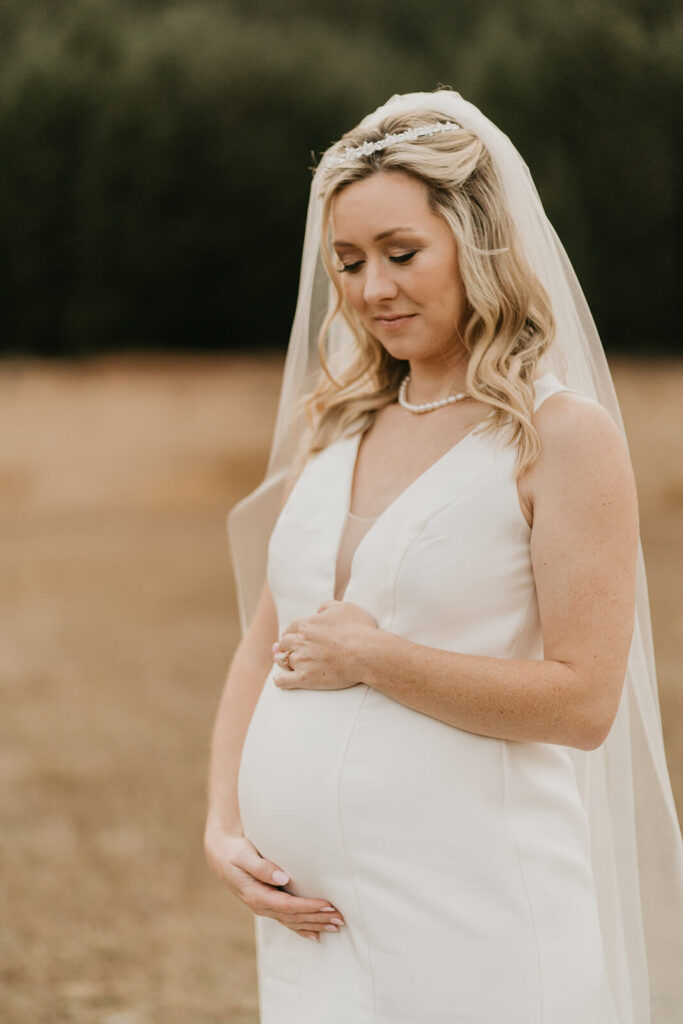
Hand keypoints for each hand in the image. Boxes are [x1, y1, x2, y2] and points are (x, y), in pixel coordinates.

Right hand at [204, 822, 345, 942]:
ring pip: (293, 921)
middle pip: (294, 917)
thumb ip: (262, 867)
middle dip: (317, 918)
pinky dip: (302, 928)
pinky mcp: (268, 904)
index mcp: (256, 895)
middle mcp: (261, 906)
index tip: (327, 904)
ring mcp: (265, 907)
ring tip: (335, 926)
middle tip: (340, 918)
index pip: (288, 906)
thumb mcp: (244, 856)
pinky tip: (316, 935)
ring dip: (315, 924)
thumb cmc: (234, 852)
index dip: (308, 907)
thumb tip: (282, 878)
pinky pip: (287, 920)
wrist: (222, 855)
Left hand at [272, 599, 377, 690]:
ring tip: (280, 660)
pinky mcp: (305, 678)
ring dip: (280, 659)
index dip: (292, 631)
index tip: (293, 634)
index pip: (292, 627)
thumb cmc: (359, 629)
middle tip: (284, 647)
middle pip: (284, 643)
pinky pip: (284, 681)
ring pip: (282, 660)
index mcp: (306, 624)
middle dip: (284, 644)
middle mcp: (300, 642)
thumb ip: (327, 606)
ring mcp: (301, 661)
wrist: (365, 653)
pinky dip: (279, 680)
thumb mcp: (344, 607)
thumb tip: (317, 610)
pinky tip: (279, 679)